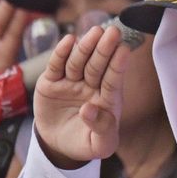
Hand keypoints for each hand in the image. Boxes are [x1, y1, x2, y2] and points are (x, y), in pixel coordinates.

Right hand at [33, 26, 129, 167]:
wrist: (58, 145)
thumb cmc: (85, 143)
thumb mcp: (100, 145)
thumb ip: (102, 129)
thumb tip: (90, 109)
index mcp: (107, 100)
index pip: (113, 80)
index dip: (118, 65)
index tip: (124, 50)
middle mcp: (91, 86)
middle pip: (98, 66)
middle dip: (105, 49)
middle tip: (113, 32)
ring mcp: (71, 82)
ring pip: (79, 62)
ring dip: (86, 47)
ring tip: (94, 33)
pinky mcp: (52, 81)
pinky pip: (56, 65)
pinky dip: (61, 53)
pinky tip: (69, 41)